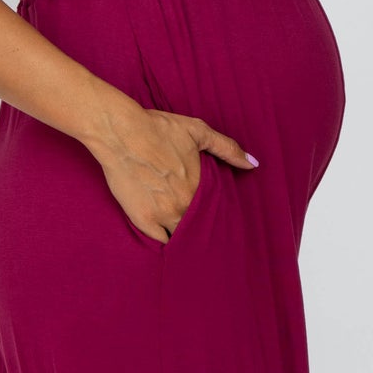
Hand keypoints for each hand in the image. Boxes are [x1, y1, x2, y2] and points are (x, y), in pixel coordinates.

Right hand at [95, 108, 258, 243]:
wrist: (120, 132)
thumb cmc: (158, 129)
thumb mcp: (198, 132)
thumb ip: (227, 149)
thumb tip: (252, 164)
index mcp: (200, 188)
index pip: (217, 214)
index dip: (217, 218)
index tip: (217, 221)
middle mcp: (184, 206)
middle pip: (200, 229)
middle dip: (203, 232)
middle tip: (206, 237)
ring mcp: (162, 215)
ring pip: (182, 238)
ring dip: (185, 239)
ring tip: (189, 243)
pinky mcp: (142, 220)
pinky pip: (160, 243)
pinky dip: (165, 243)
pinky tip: (169, 242)